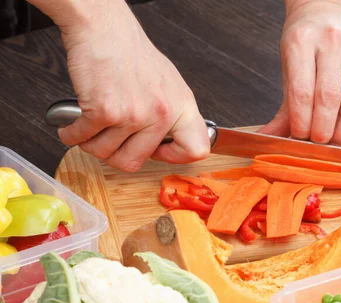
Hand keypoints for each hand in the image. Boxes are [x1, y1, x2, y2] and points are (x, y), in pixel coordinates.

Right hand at [51, 0, 208, 171]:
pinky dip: (72, 135)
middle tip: (108, 140)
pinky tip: (73, 127)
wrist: (104, 28)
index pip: (195, 149)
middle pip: (135, 162)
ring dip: (91, 145)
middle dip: (114, 155)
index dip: (173, 157)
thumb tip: (166, 143)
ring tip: (89, 129)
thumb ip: (170, 114)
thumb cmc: (130, 52)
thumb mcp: (167, 83)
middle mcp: (162, 113)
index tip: (157, 152)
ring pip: (106, 153)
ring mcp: (135, 115)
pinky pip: (83, 139)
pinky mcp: (106, 111)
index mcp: (181, 107)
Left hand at [259, 0, 340, 144]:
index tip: (299, 137)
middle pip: (329, 96)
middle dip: (322, 128)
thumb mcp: (288, 67)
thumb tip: (268, 138)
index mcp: (301, 42)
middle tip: (317, 143)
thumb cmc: (304, 41)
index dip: (301, 121)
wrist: (328, 9)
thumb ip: (283, 107)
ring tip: (334, 141)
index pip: (301, 91)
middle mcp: (331, 42)